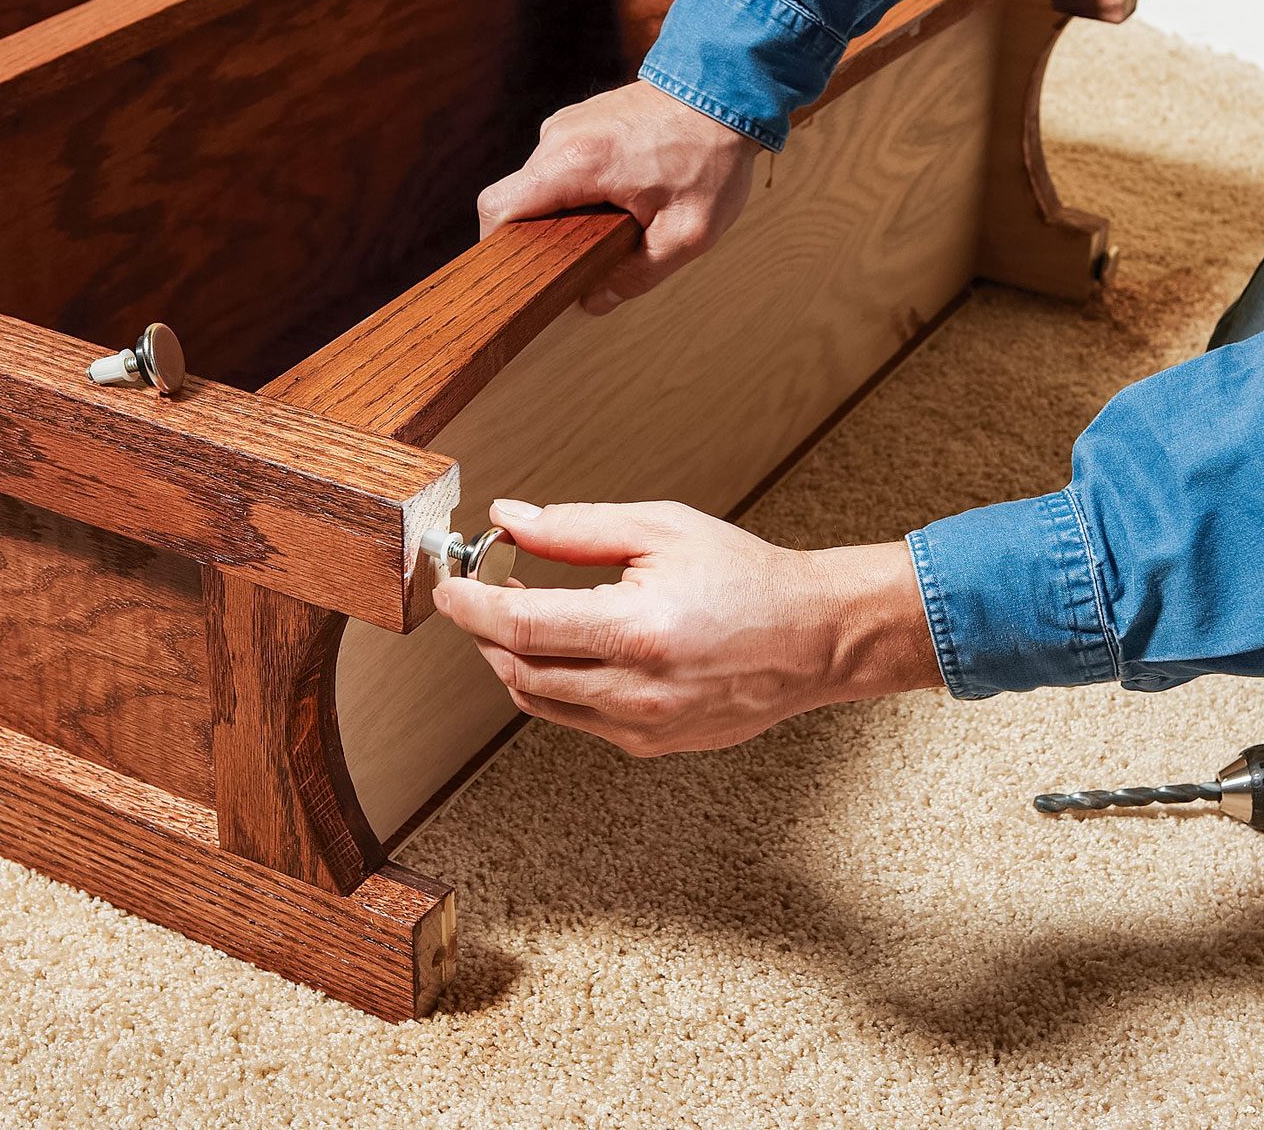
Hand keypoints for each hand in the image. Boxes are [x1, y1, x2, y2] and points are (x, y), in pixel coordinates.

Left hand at [434, 499, 940, 755]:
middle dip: (484, 628)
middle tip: (482, 590)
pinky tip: (565, 650)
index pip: (518, 623)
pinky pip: (574, 719)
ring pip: (537, 700)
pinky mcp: (649, 746)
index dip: (471, 602)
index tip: (452, 584)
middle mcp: (637, 687)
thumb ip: (578, 527)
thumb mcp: (662, 529)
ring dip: (511, 659)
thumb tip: (511, 519)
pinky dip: (552, 685)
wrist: (811, 637)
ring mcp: (642, 726)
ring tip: (519, 617)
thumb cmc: (747, 578)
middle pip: (516, 666)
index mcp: (638, 628)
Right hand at [476, 81, 763, 315]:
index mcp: (575, 164)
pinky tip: (621, 198)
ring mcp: (568, 123)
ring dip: (566, 211)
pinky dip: (579, 188)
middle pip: (520, 199)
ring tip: (615, 224)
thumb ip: (638, 274)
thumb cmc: (711, 158)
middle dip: (543, 235)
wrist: (727, 88)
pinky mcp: (581, 119)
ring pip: (542, 183)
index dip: (497, 246)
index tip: (520, 272)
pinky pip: (561, 164)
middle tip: (582, 260)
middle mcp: (559, 137)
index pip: (498, 207)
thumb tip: (595, 301)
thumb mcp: (686, 233)